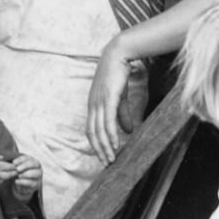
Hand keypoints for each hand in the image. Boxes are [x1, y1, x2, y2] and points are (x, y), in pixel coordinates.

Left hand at [11, 154, 41, 199]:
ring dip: (26, 174)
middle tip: (17, 169)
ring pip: (36, 173)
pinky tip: (17, 181)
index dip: (20, 160)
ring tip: (18, 176)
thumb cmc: (19, 173)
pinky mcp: (36, 184)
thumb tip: (3, 158)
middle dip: (25, 166)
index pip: (27, 158)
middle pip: (33, 163)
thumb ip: (14, 163)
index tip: (13, 162)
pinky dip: (24, 182)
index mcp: (32, 160)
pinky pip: (32, 182)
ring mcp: (38, 176)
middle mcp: (37, 167)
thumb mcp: (16, 167)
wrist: (21, 185)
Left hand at [87, 40, 132, 165]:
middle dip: (99, 150)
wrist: (118, 55)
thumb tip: (128, 131)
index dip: (96, 145)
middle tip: (106, 164)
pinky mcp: (109, 98)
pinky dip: (111, 134)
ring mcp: (99, 102)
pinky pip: (108, 121)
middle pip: (93, 133)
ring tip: (111, 159)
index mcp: (94, 106)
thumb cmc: (117, 75)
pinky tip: (116, 144)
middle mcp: (93, 106)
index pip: (91, 130)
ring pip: (100, 130)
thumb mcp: (119, 98)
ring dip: (105, 146)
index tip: (103, 157)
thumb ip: (122, 115)